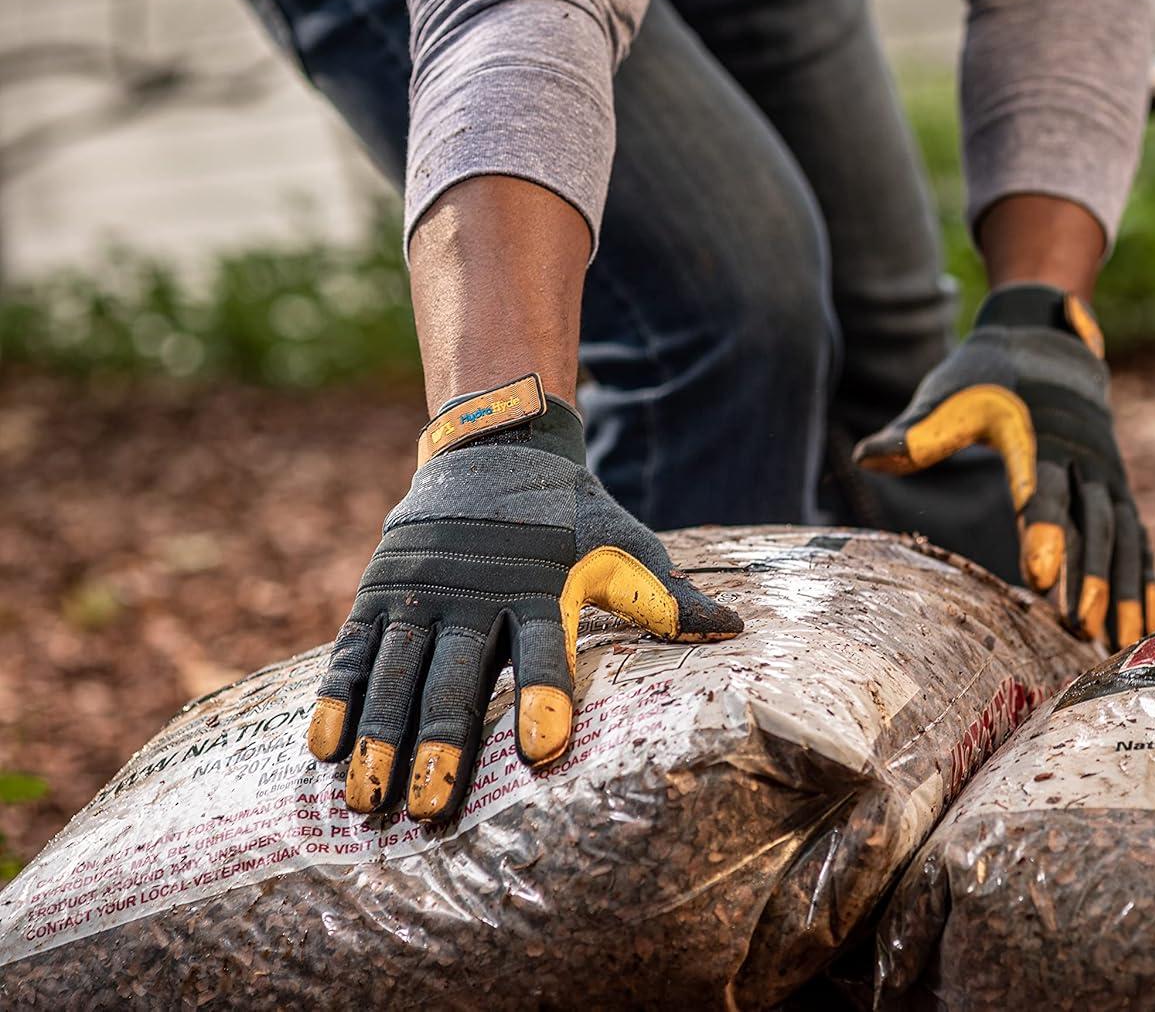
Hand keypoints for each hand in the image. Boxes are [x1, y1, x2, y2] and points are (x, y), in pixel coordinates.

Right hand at [306, 381, 741, 821]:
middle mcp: (477, 591)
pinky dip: (338, 696)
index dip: (544, 694)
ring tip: (371, 799)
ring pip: (398, 669)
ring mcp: (422, 591)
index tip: (544, 749)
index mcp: (540, 583)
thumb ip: (663, 594)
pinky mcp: (380, 591)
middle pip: (458, 672)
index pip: (545, 645)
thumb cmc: (567, 514)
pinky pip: (355, 649)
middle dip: (444, 740)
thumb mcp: (619, 542)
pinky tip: (324, 749)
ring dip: (383, 733)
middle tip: (433, 805)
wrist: (495, 445)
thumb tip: (733, 629)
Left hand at [853, 284, 1154, 646]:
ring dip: (1122, 586)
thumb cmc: (984, 376)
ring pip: (1122, 532)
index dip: (1043, 528)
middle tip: (1080, 627)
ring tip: (1119, 641)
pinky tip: (1143, 625)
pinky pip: (1137, 536)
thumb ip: (915, 432)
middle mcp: (1081, 453)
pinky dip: (1142, 578)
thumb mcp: (948, 394)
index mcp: (1036, 431)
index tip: (1040, 576)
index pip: (1041, 485)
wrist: (1041, 340)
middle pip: (1092, 517)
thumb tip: (865, 458)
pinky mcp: (1117, 486)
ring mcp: (1106, 471)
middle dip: (1089, 573)